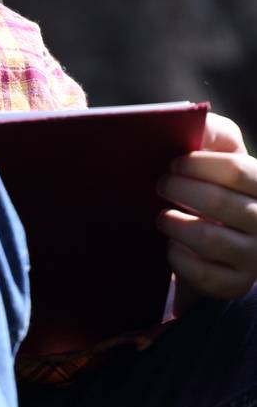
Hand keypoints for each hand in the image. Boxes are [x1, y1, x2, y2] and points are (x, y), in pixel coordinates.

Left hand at [155, 111, 256, 316]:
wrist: (218, 240)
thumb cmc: (215, 186)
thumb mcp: (220, 156)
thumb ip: (213, 133)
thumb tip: (195, 122)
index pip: (237, 169)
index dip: (198, 163)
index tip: (173, 162)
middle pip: (219, 202)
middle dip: (180, 190)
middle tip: (160, 185)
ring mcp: (255, 256)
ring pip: (208, 238)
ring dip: (174, 224)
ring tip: (160, 216)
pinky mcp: (236, 284)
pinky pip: (202, 273)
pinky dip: (178, 258)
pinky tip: (171, 246)